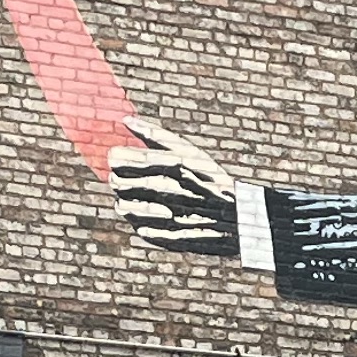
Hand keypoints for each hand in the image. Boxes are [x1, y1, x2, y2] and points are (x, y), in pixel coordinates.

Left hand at [109, 123, 244, 256]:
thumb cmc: (210, 178)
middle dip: (118, 179)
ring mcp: (165, 215)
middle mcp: (165, 190)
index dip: (117, 157)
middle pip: (119, 183)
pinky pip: (140, 228)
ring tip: (135, 197)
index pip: (122, 159)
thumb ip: (155, 136)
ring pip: (124, 207)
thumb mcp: (187, 152)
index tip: (117, 157)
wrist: (240, 216)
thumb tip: (126, 119)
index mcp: (169, 164)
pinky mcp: (166, 237)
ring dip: (125, 200)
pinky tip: (153, 215)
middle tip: (124, 178)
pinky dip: (141, 221)